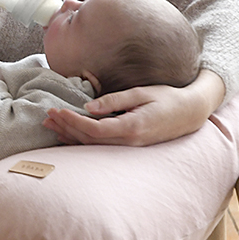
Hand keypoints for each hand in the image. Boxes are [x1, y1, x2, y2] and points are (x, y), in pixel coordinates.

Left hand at [44, 69, 225, 146]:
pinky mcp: (129, 146)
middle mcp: (129, 141)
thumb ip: (114, 100)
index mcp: (132, 127)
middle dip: (66, 128)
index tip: (57, 110)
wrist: (191, 113)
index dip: (73, 121)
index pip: (95, 128)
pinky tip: (68, 135)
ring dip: (70, 135)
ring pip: (93, 145)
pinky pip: (101, 146)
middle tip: (47, 116)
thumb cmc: (167, 98)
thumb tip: (88, 106)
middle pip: (89, 139)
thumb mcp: (141, 93)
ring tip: (51, 125)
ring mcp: (130, 147)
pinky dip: (82, 141)